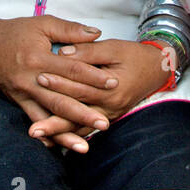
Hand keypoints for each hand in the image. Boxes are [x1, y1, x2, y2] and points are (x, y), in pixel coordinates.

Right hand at [0, 13, 119, 152]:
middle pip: (61, 100)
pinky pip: (34, 120)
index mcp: (39, 58)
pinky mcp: (18, 102)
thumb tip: (96, 33)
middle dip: (84, 114)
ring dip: (66, 132)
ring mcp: (23, 94)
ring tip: (85, 146)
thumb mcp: (42, 24)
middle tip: (105, 124)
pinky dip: (46, 134)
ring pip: (48, 116)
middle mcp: (30, 80)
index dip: (93, 77)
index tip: (113, 84)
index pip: (71, 70)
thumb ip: (70, 30)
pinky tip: (58, 147)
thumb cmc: (15, 32)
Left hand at [29, 39, 171, 144]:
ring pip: (81, 127)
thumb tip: (61, 53)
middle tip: (32, 129)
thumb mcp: (113, 47)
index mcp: (112, 87)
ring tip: (39, 137)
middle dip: (53, 121)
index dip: (60, 82)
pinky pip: (86, 130)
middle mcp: (111, 106)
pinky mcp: (107, 117)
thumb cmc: (134, 55)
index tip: (38, 78)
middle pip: (77, 114)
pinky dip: (70, 136)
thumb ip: (87, 51)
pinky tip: (52, 141)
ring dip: (59, 134)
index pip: (81, 86)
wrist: (157, 69)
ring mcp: (109, 114)